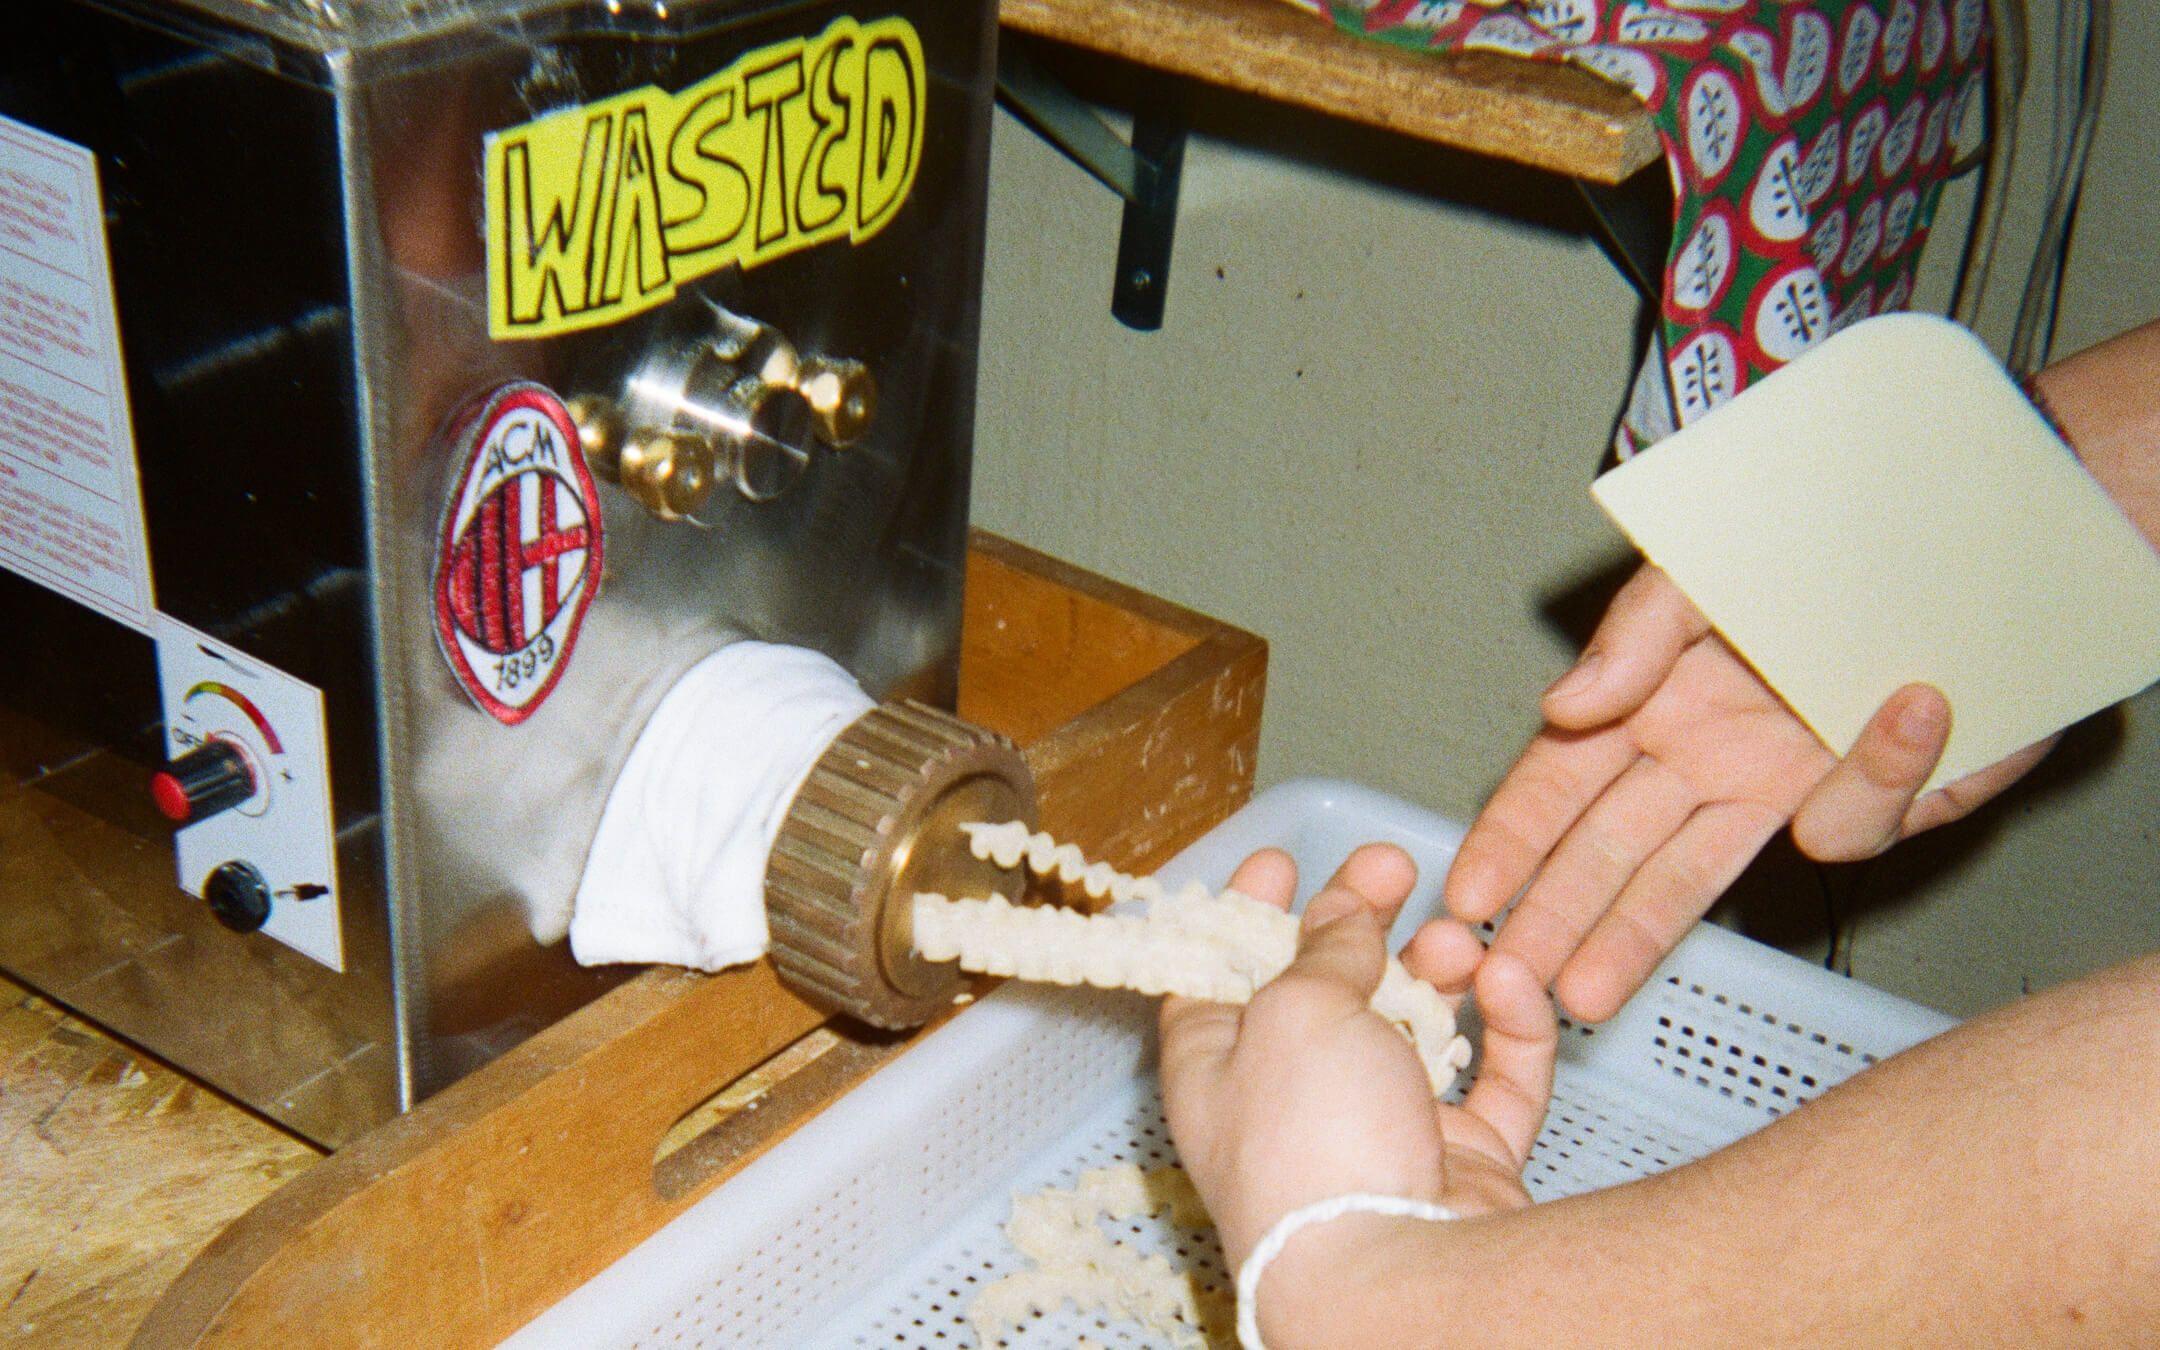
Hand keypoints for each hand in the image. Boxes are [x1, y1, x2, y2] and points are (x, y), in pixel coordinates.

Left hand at [1158, 844, 1556, 1281]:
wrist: (1401, 1270)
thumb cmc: (1312, 1138)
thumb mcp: (1294, 1010)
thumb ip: (1322, 950)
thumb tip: (1345, 915)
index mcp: (1220, 1068)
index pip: (1218, 975)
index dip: (1244, 913)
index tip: (1281, 860)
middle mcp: (1295, 1101)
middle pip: (1329, 990)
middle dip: (1364, 920)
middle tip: (1397, 863)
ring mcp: (1383, 1132)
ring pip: (1418, 1025)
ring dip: (1441, 969)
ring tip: (1460, 937)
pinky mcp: (1464, 1160)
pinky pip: (1495, 1078)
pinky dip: (1509, 1027)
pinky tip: (1512, 982)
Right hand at [1448, 564, 2053, 1021]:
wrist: (1977, 534)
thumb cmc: (1823, 536)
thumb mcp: (1709, 567)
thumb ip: (1636, 633)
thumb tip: (1562, 707)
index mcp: (1653, 702)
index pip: (1558, 783)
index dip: (1511, 839)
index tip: (1466, 895)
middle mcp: (1705, 760)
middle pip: (1608, 853)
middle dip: (1550, 920)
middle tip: (1501, 981)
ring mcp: (1783, 789)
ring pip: (1691, 881)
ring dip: (1632, 938)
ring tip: (1587, 994)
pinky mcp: (1878, 801)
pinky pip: (1853, 823)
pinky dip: (1877, 778)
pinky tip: (1910, 708)